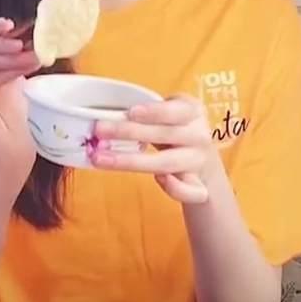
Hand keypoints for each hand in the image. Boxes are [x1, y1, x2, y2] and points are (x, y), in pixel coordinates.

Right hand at [0, 18, 40, 204]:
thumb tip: (24, 37)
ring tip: (36, 53)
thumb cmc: (13, 132)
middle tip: (26, 36)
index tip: (16, 24)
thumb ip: (9, 64)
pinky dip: (11, 66)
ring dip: (11, 52)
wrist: (8, 165)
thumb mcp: (12, 88)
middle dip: (0, 37)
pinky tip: (29, 64)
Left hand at [91, 95, 220, 203]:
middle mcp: (198, 136)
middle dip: (129, 132)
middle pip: (164, 135)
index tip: (130, 112)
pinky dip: (177, 188)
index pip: (174, 110)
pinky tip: (159, 180)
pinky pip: (192, 191)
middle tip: (99, 131)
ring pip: (167, 163)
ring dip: (132, 161)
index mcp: (192, 111)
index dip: (153, 111)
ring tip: (101, 159)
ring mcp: (198, 162)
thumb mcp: (166, 113)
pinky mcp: (199, 185)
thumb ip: (144, 114)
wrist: (201, 157)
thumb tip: (102, 117)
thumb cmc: (174, 129)